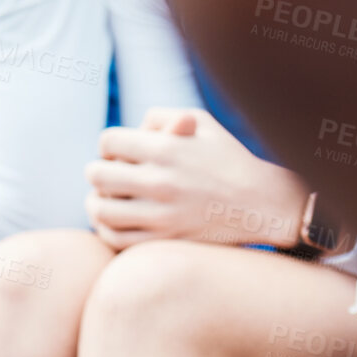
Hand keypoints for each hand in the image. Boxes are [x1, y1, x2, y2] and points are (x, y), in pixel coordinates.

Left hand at [84, 108, 308, 251]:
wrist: (261, 203)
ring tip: (104, 198)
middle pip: (97, 175)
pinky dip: (105, 229)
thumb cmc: (227, 158)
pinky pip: (115, 239)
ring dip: (96, 201)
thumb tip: (131, 128)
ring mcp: (161, 216)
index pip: (108, 142)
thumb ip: (161, 116)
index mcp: (167, 149)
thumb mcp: (201, 122)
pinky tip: (114, 220)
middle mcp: (160, 182)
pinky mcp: (164, 241)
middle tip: (107, 174)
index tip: (117, 152)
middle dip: (98, 171)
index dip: (108, 145)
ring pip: (100, 210)